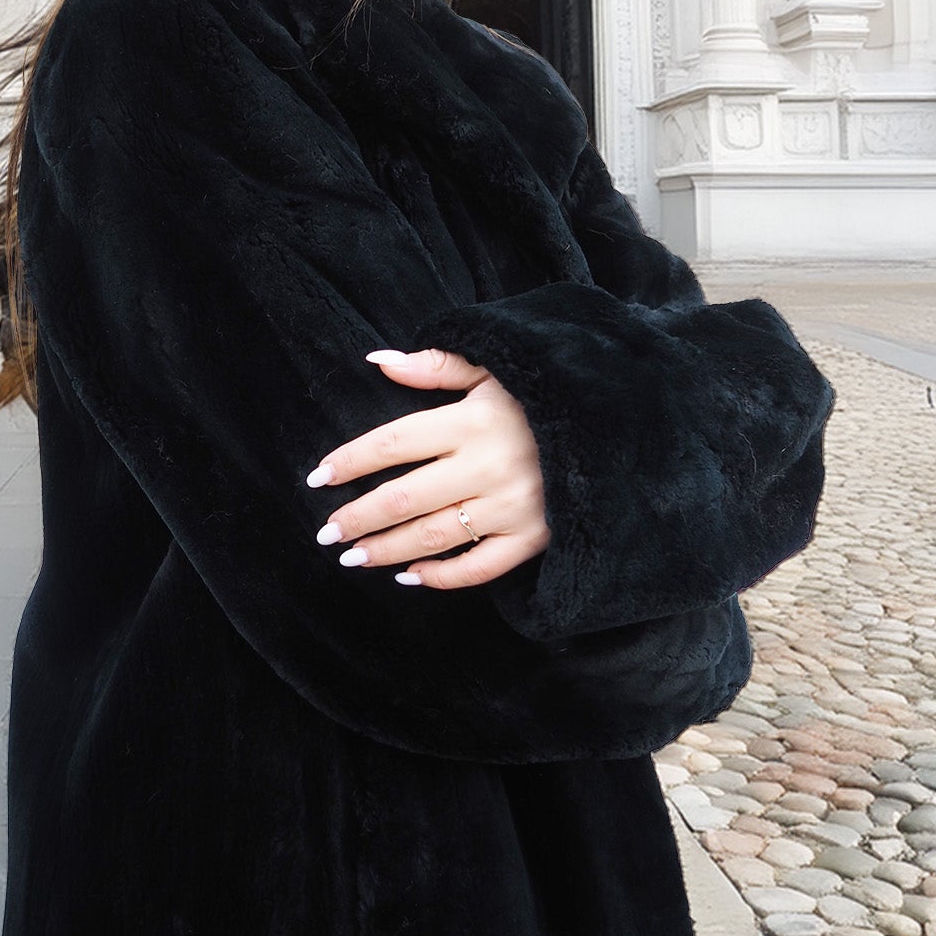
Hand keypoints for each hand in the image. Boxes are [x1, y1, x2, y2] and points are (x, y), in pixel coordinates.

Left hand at [304, 347, 551, 589]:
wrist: (616, 424)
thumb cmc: (546, 394)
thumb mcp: (494, 368)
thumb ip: (435, 364)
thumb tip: (378, 359)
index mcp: (472, 420)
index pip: (394, 442)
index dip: (351, 461)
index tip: (319, 476)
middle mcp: (488, 466)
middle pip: (403, 498)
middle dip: (358, 518)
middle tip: (327, 532)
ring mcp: (511, 507)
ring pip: (433, 536)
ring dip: (386, 551)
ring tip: (354, 557)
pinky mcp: (534, 537)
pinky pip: (479, 567)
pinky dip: (442, 577)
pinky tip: (411, 576)